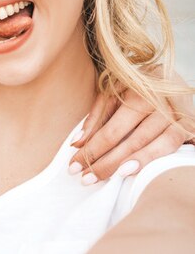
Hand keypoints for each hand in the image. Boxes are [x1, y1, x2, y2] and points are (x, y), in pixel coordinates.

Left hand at [68, 88, 193, 183]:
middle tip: (86, 179)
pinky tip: (141, 173)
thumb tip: (77, 143)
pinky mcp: (190, 128)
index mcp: (138, 94)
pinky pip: (177, 149)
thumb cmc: (135, 88)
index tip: (74, 166)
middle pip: (133, 142)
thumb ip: (96, 117)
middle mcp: (161, 106)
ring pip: (159, 147)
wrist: (170, 78)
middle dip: (107, 164)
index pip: (111, 130)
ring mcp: (178, 118)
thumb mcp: (112, 93)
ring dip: (135, 165)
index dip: (92, 151)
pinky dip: (160, 161)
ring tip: (111, 179)